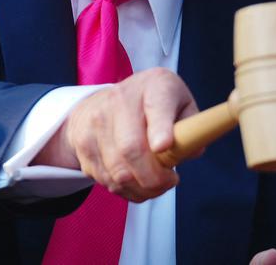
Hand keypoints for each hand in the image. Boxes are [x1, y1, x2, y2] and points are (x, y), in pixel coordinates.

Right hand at [35, 67, 197, 202]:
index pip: (157, 106)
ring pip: (118, 172)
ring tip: (153, 183)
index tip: (163, 146)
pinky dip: (124, 189)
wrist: (103, 100)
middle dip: (154, 178)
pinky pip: (105, 179)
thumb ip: (192, 127)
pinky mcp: (83, 143)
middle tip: (169, 181)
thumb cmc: (151, 104)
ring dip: (141, 188)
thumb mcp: (179, 103)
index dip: (160, 128)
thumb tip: (190, 151)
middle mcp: (120, 99)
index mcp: (154, 85)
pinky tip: (134, 179)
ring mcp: (97, 121)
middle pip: (132, 149)